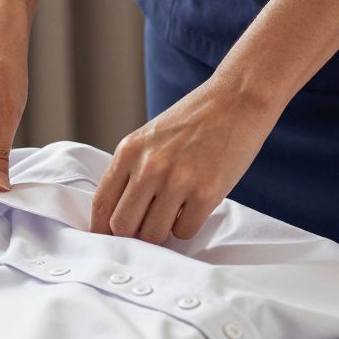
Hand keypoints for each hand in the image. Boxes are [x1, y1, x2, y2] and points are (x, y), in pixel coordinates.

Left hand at [90, 75, 283, 241]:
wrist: (237, 100)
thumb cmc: (194, 121)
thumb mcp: (149, 138)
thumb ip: (131, 170)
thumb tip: (116, 214)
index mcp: (129, 151)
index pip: (101, 203)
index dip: (100, 228)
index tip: (107, 238)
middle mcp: (149, 167)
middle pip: (123, 225)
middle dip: (132, 235)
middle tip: (144, 229)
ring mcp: (177, 181)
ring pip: (153, 235)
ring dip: (161, 233)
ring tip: (171, 215)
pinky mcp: (206, 193)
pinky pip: (184, 232)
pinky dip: (186, 227)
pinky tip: (193, 208)